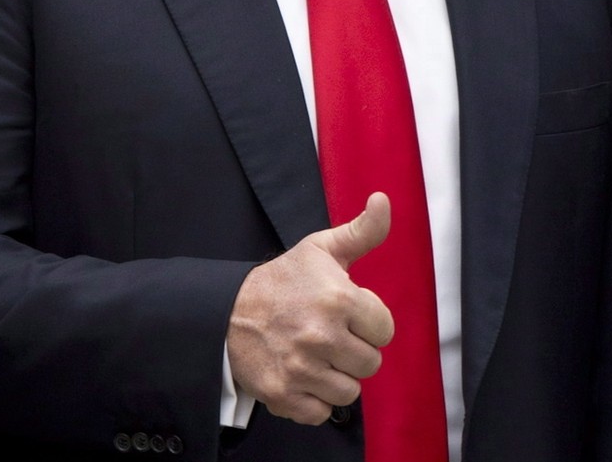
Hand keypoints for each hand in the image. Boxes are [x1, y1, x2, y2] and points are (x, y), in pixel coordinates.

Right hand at [226, 192, 394, 424]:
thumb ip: (362, 231)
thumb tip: (383, 200)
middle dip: (355, 350)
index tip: (350, 315)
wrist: (226, 311)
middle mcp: (322, 335)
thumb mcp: (322, 249)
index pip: (385, 330)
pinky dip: (314, 400)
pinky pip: (320, 412)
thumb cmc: (283, 280)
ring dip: (337, 377)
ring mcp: (301, 368)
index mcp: (340, 299)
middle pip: (370, 363)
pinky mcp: (283, 395)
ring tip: (319, 357)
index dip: (370, 323)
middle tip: (333, 337)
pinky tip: (303, 376)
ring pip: (349, 391)